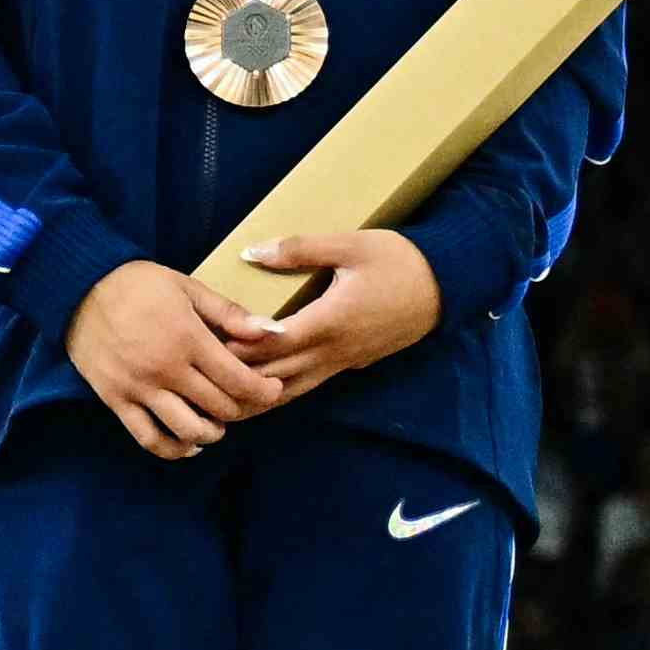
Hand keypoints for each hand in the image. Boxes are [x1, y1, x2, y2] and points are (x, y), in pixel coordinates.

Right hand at [65, 261, 297, 461]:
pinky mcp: (116, 399)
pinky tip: (188, 444)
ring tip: (217, 423)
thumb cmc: (137, 283)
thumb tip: (273, 332)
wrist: (77, 285)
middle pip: (220, 408)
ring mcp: (139, 387)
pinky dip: (173, 449)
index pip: (239, 381)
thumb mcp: (187, 287)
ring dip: (212, 433)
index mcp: (188, 338)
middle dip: (242, 408)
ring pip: (188, 430)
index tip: (272, 389)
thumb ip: (230, 313)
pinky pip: (149, 438)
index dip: (264, 391)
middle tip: (245, 401)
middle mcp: (166, 368)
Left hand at [224, 227, 444, 394]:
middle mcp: (335, 350)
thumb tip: (251, 253)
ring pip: (294, 389)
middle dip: (239, 379)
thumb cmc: (399, 261)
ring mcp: (346, 361)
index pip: (272, 345)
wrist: (448, 285)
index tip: (203, 349)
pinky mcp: (354, 362)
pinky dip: (283, 390)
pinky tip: (263, 392)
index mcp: (329, 322)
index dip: (237, 350)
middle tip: (200, 383)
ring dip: (259, 396)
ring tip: (224, 403)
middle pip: (277, 375)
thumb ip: (298, 250)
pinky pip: (311, 383)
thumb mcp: (349, 245)